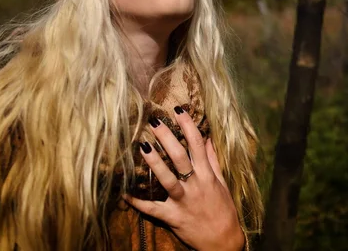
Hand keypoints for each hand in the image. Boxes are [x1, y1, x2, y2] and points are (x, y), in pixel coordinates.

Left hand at [123, 107, 244, 250]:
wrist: (223, 243)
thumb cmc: (223, 209)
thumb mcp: (221, 182)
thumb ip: (212, 159)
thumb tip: (207, 136)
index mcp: (207, 175)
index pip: (197, 144)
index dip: (188, 125)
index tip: (178, 110)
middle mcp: (195, 186)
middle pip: (180, 158)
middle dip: (167, 138)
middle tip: (154, 121)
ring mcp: (183, 202)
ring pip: (167, 180)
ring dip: (154, 163)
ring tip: (142, 146)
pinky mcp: (173, 217)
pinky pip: (153, 209)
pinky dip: (138, 202)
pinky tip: (124, 192)